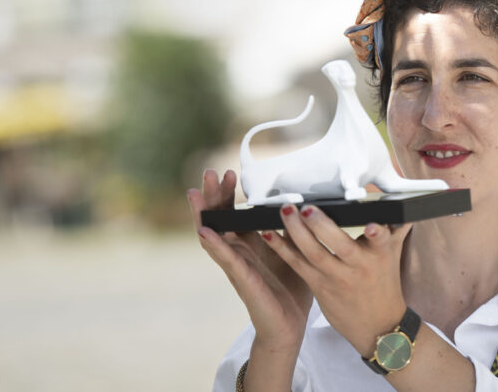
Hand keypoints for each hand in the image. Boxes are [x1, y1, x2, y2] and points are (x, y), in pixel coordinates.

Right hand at [188, 169, 312, 351]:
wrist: (291, 325)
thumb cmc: (291, 288)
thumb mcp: (296, 250)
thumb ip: (293, 228)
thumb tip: (302, 201)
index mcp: (250, 243)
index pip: (234, 212)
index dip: (230, 193)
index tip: (231, 172)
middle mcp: (239, 252)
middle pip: (218, 219)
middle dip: (213, 195)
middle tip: (210, 172)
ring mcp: (237, 266)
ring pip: (213, 236)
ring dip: (204, 215)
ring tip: (195, 194)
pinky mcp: (243, 280)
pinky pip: (226, 260)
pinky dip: (214, 245)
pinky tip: (205, 232)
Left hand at [261, 204, 411, 356]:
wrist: (378, 326)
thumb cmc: (385, 285)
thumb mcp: (394, 255)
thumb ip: (395, 228)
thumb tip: (404, 204)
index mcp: (380, 254)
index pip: (381, 240)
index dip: (377, 232)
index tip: (371, 225)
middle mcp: (359, 266)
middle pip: (340, 245)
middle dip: (321, 225)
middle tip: (305, 208)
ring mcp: (337, 278)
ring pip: (314, 254)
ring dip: (296, 232)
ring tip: (285, 211)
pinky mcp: (319, 286)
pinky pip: (298, 265)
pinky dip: (282, 248)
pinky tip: (268, 233)